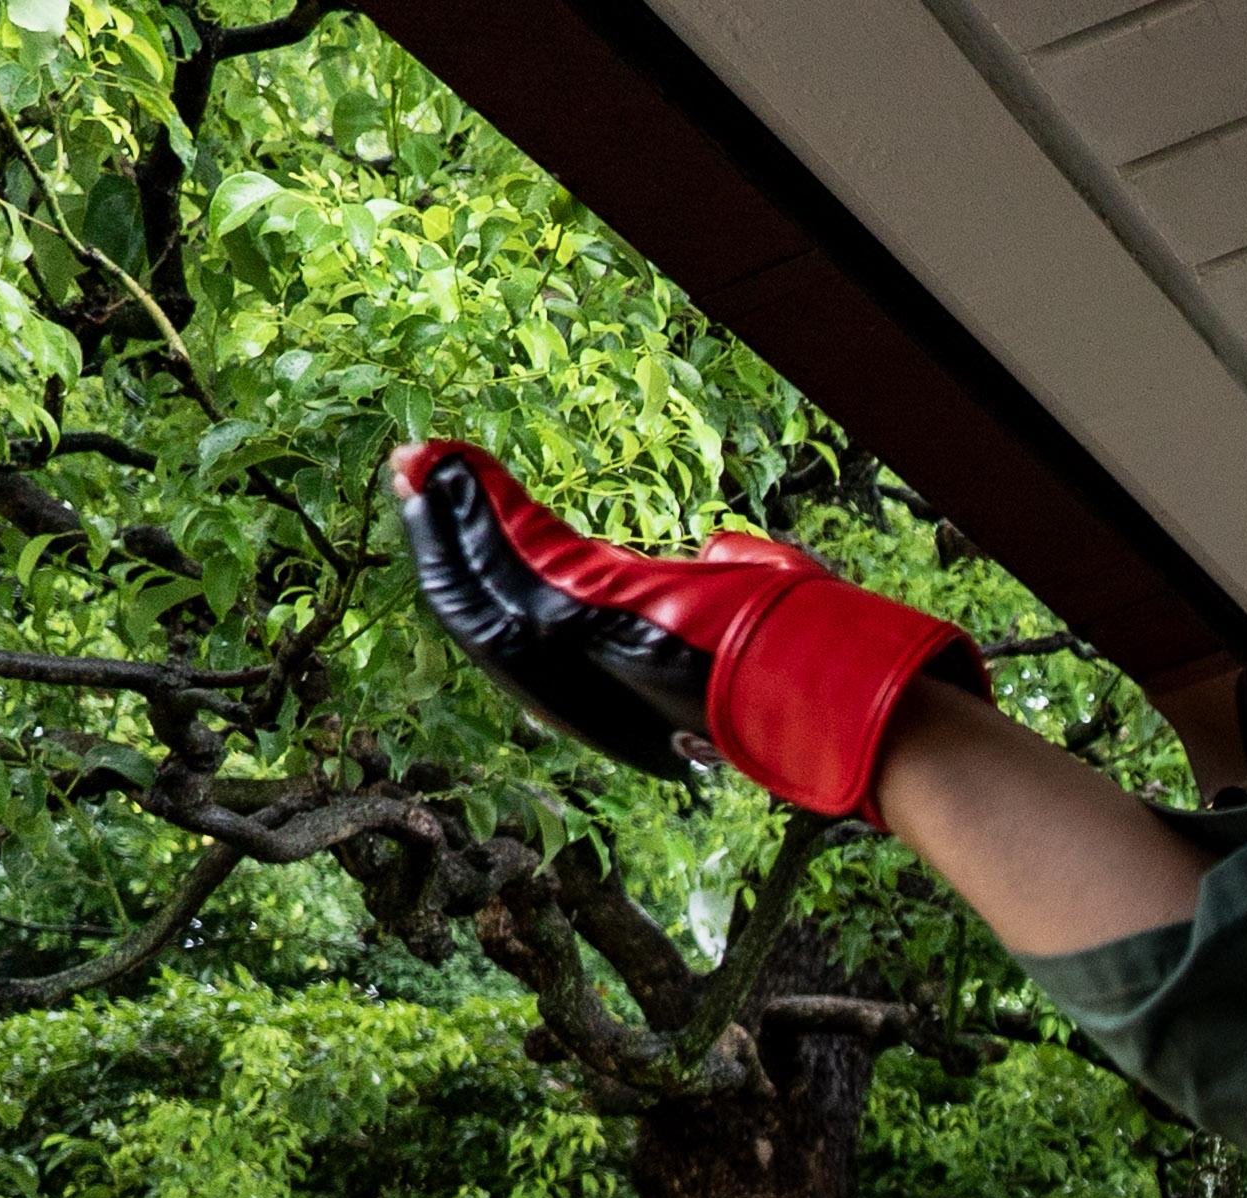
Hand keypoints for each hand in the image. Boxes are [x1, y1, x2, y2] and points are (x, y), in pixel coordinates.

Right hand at [390, 439, 980, 820]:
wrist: (833, 688)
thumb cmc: (803, 653)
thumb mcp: (744, 610)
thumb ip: (718, 582)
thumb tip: (718, 556)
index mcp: (608, 678)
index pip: (517, 618)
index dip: (478, 562)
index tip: (454, 504)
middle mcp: (580, 680)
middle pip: (479, 602)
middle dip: (441, 532)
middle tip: (414, 468)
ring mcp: (580, 655)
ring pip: (482, 580)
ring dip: (448, 515)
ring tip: (424, 460)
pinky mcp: (590, 623)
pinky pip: (514, 559)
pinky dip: (479, 510)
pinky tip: (454, 467)